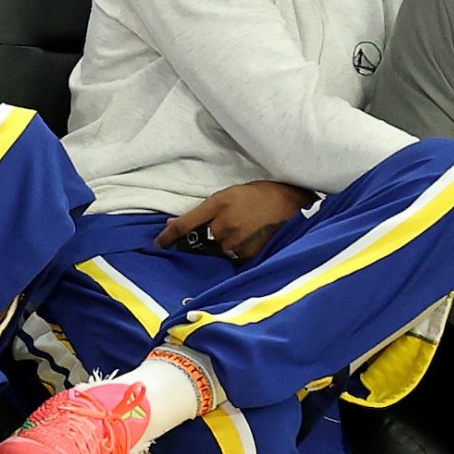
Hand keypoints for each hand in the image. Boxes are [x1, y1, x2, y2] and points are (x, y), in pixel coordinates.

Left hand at [158, 180, 313, 261]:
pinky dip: (239, 253)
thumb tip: (173, 224)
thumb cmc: (261, 195)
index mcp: (218, 204)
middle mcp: (224, 225)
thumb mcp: (230, 194)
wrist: (293, 203)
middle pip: (203, 241)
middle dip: (208, 239)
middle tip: (230, 228)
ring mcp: (236, 242)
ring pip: (219, 252)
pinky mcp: (248, 255)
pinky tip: (253, 240)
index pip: (185, 225)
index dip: (169, 236)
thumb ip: (204, 211)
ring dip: (225, 246)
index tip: (159, 244)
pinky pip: (234, 259)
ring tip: (246, 232)